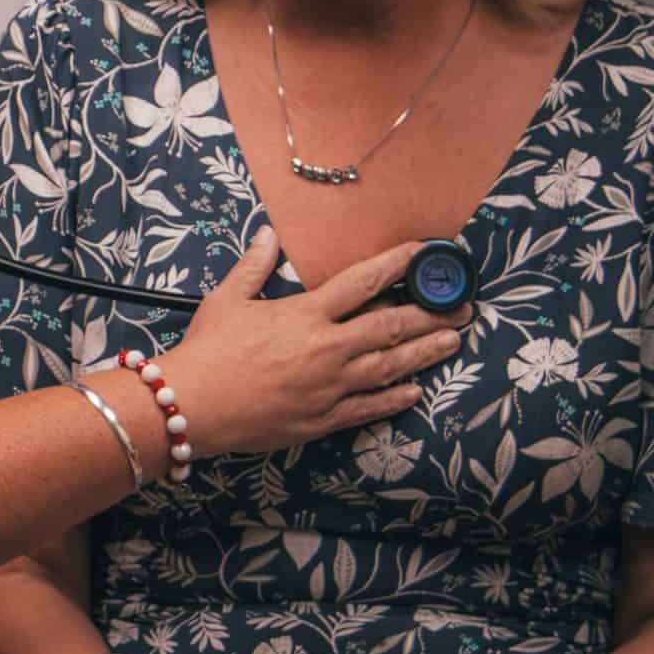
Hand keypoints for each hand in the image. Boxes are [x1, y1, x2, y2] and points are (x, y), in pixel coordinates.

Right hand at [153, 230, 468, 461]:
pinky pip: (368, 408)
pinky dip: (394, 399)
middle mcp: (325, 349)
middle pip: (390, 326)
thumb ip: (254, 266)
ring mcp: (328, 387)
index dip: (398, 264)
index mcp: (305, 314)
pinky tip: (415, 391)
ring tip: (452, 341)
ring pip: (389, 367)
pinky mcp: (322, 419)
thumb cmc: (207, 352)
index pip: (363, 282)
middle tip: (461, 306)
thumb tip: (268, 235)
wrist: (191, 406)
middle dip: (430, 314)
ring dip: (425, 353)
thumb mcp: (227, 300)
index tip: (423, 253)